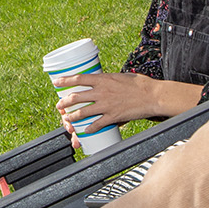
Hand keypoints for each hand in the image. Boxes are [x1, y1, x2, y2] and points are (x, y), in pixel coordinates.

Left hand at [53, 72, 199, 141]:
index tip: (56, 82)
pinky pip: (97, 124)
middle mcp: (102, 92)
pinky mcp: (113, 116)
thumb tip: (100, 83)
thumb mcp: (120, 77)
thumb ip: (108, 81)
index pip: (79, 79)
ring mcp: (106, 105)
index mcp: (103, 79)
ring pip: (83, 112)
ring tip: (67, 119)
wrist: (152, 95)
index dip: (65, 80)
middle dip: (65, 102)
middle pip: (77, 97)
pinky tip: (85, 131)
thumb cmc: (139, 84)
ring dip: (72, 117)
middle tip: (60, 105)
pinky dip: (89, 128)